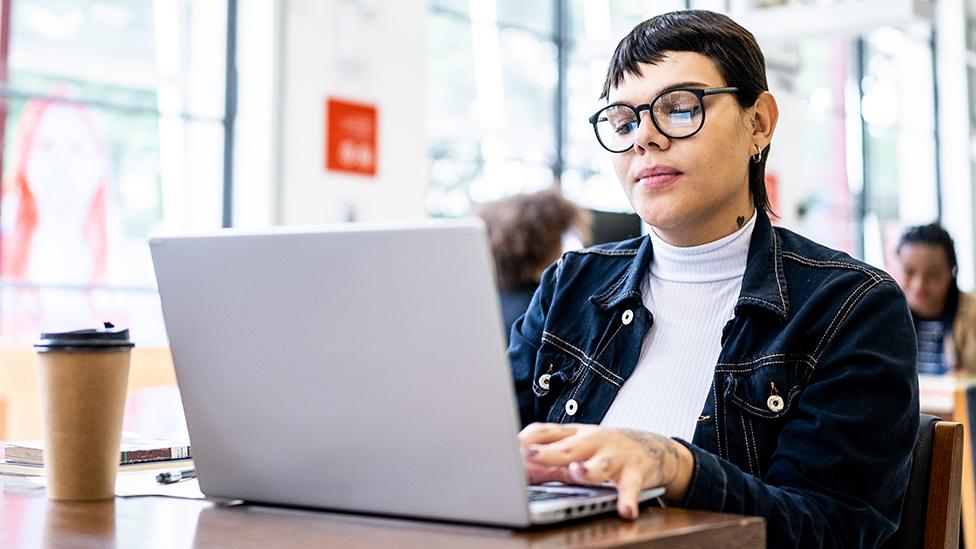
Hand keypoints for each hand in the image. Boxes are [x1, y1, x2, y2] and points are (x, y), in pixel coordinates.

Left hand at [518, 423, 692, 518]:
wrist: (654, 448)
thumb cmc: (607, 450)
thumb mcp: (577, 451)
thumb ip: (548, 462)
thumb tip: (517, 471)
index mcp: (574, 435)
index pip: (546, 431)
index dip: (526, 439)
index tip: (508, 447)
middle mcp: (593, 442)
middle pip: (567, 447)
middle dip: (548, 452)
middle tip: (528, 454)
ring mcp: (614, 457)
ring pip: (600, 464)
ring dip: (588, 469)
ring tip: (578, 473)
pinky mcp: (636, 474)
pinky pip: (631, 489)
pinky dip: (628, 500)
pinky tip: (626, 511)